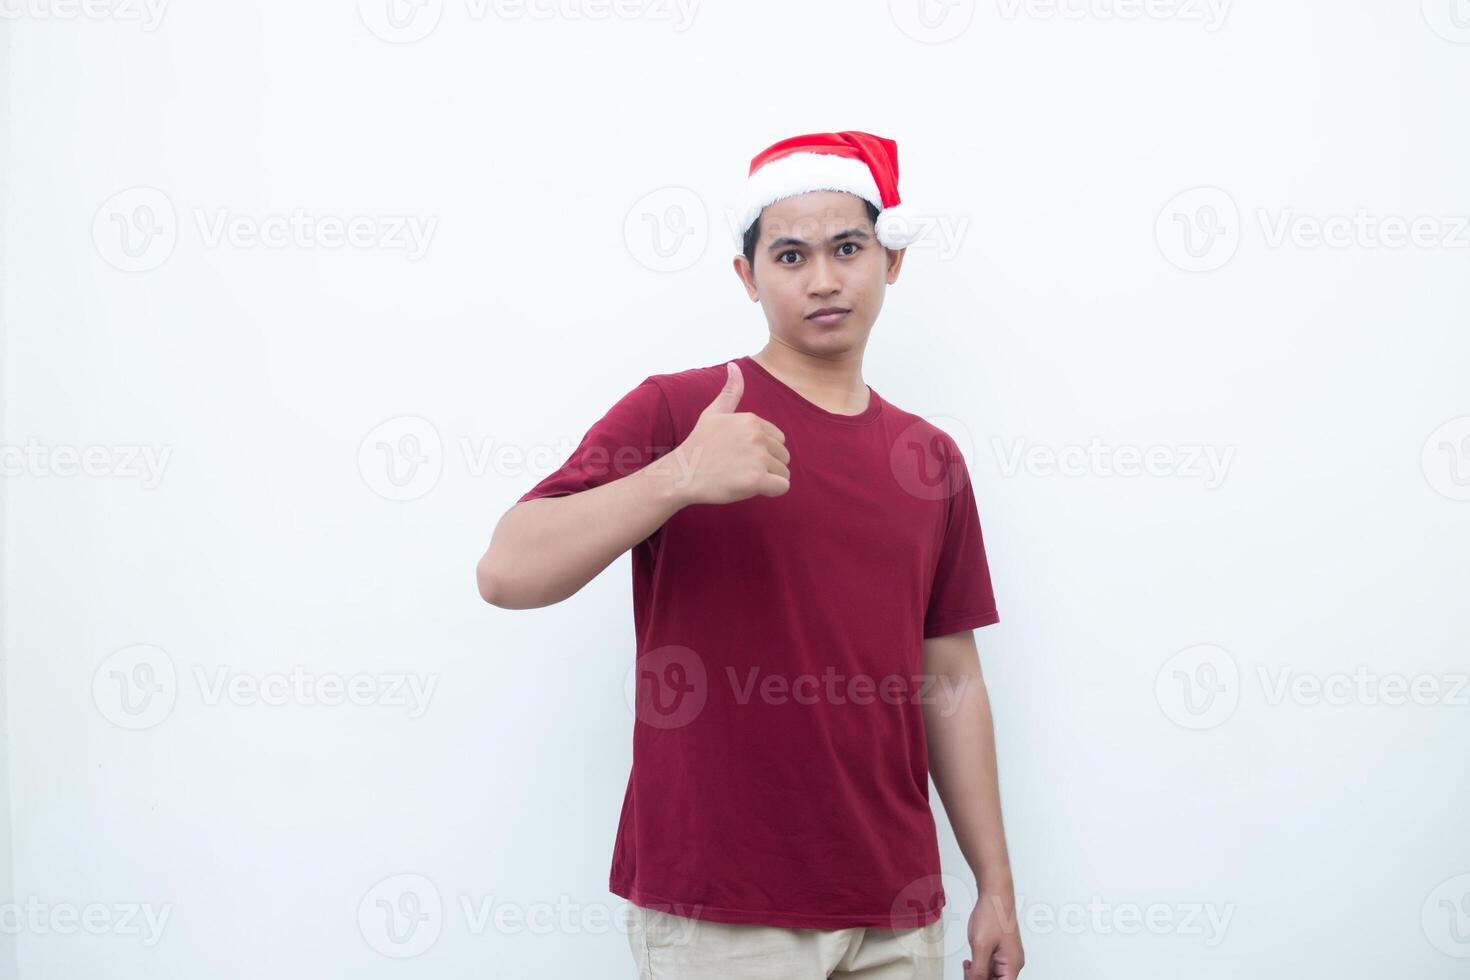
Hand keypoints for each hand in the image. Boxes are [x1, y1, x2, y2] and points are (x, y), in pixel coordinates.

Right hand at [663, 361, 789, 505]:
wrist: (682, 475)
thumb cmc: (699, 446)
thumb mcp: (713, 414)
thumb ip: (730, 392)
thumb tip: (734, 365)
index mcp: (750, 420)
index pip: (778, 440)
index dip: (762, 451)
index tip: (739, 455)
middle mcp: (756, 435)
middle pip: (783, 456)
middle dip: (768, 466)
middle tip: (739, 468)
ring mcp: (757, 457)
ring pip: (783, 472)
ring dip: (768, 480)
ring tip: (741, 477)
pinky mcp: (757, 479)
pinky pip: (782, 487)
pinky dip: (771, 491)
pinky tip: (750, 487)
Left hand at [962, 885, 1023, 978]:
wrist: (994, 895)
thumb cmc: (993, 915)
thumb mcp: (980, 946)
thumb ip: (978, 970)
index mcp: (1012, 965)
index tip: (973, 979)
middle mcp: (1013, 963)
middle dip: (979, 979)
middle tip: (966, 972)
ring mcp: (1008, 957)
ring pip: (992, 976)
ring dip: (978, 974)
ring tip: (967, 966)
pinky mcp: (1001, 951)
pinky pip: (991, 966)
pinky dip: (980, 966)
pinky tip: (970, 962)